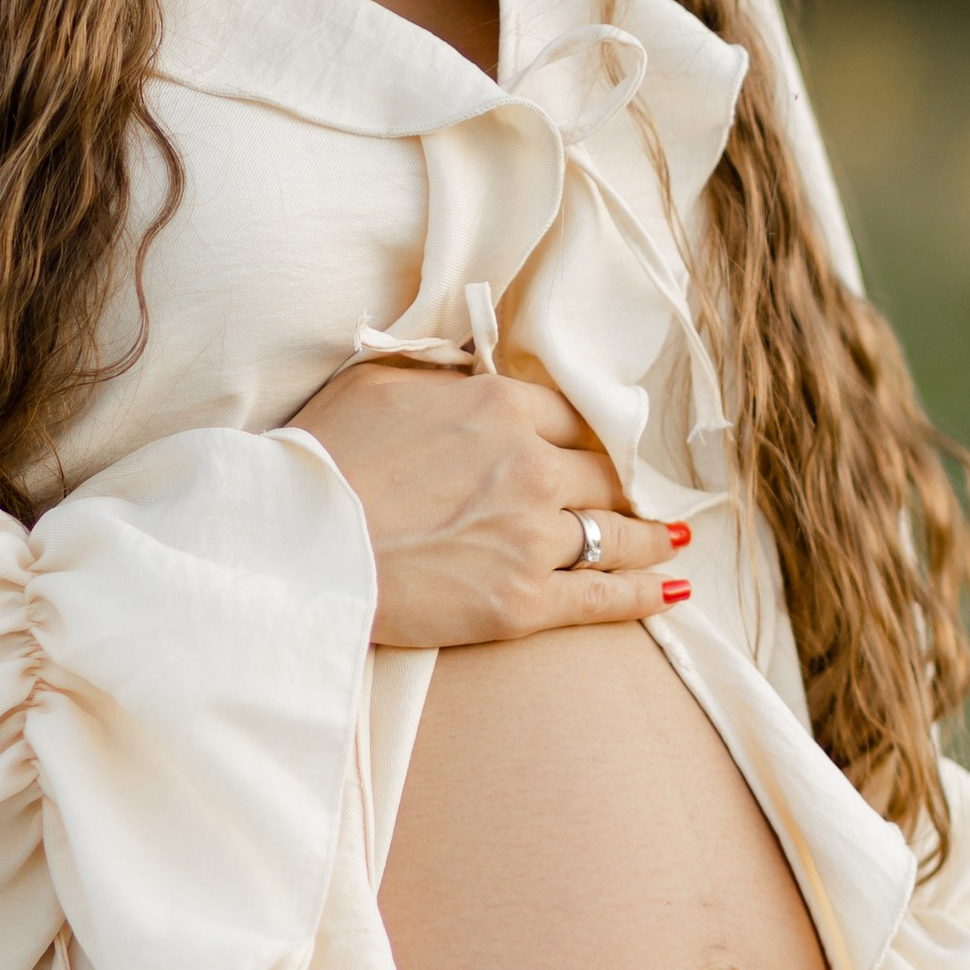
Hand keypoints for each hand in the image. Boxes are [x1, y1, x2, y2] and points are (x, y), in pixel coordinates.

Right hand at [290, 360, 687, 649]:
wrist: (296, 545)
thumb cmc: (321, 458)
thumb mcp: (379, 382)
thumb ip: (442, 372)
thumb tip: (473, 367)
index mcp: (500, 405)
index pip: (571, 416)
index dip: (584, 436)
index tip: (595, 449)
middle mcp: (531, 466)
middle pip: (601, 473)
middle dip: (619, 485)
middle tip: (636, 495)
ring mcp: (532, 538)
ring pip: (616, 533)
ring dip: (649, 536)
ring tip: (672, 539)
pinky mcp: (522, 603)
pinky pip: (604, 597)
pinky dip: (645, 592)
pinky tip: (672, 587)